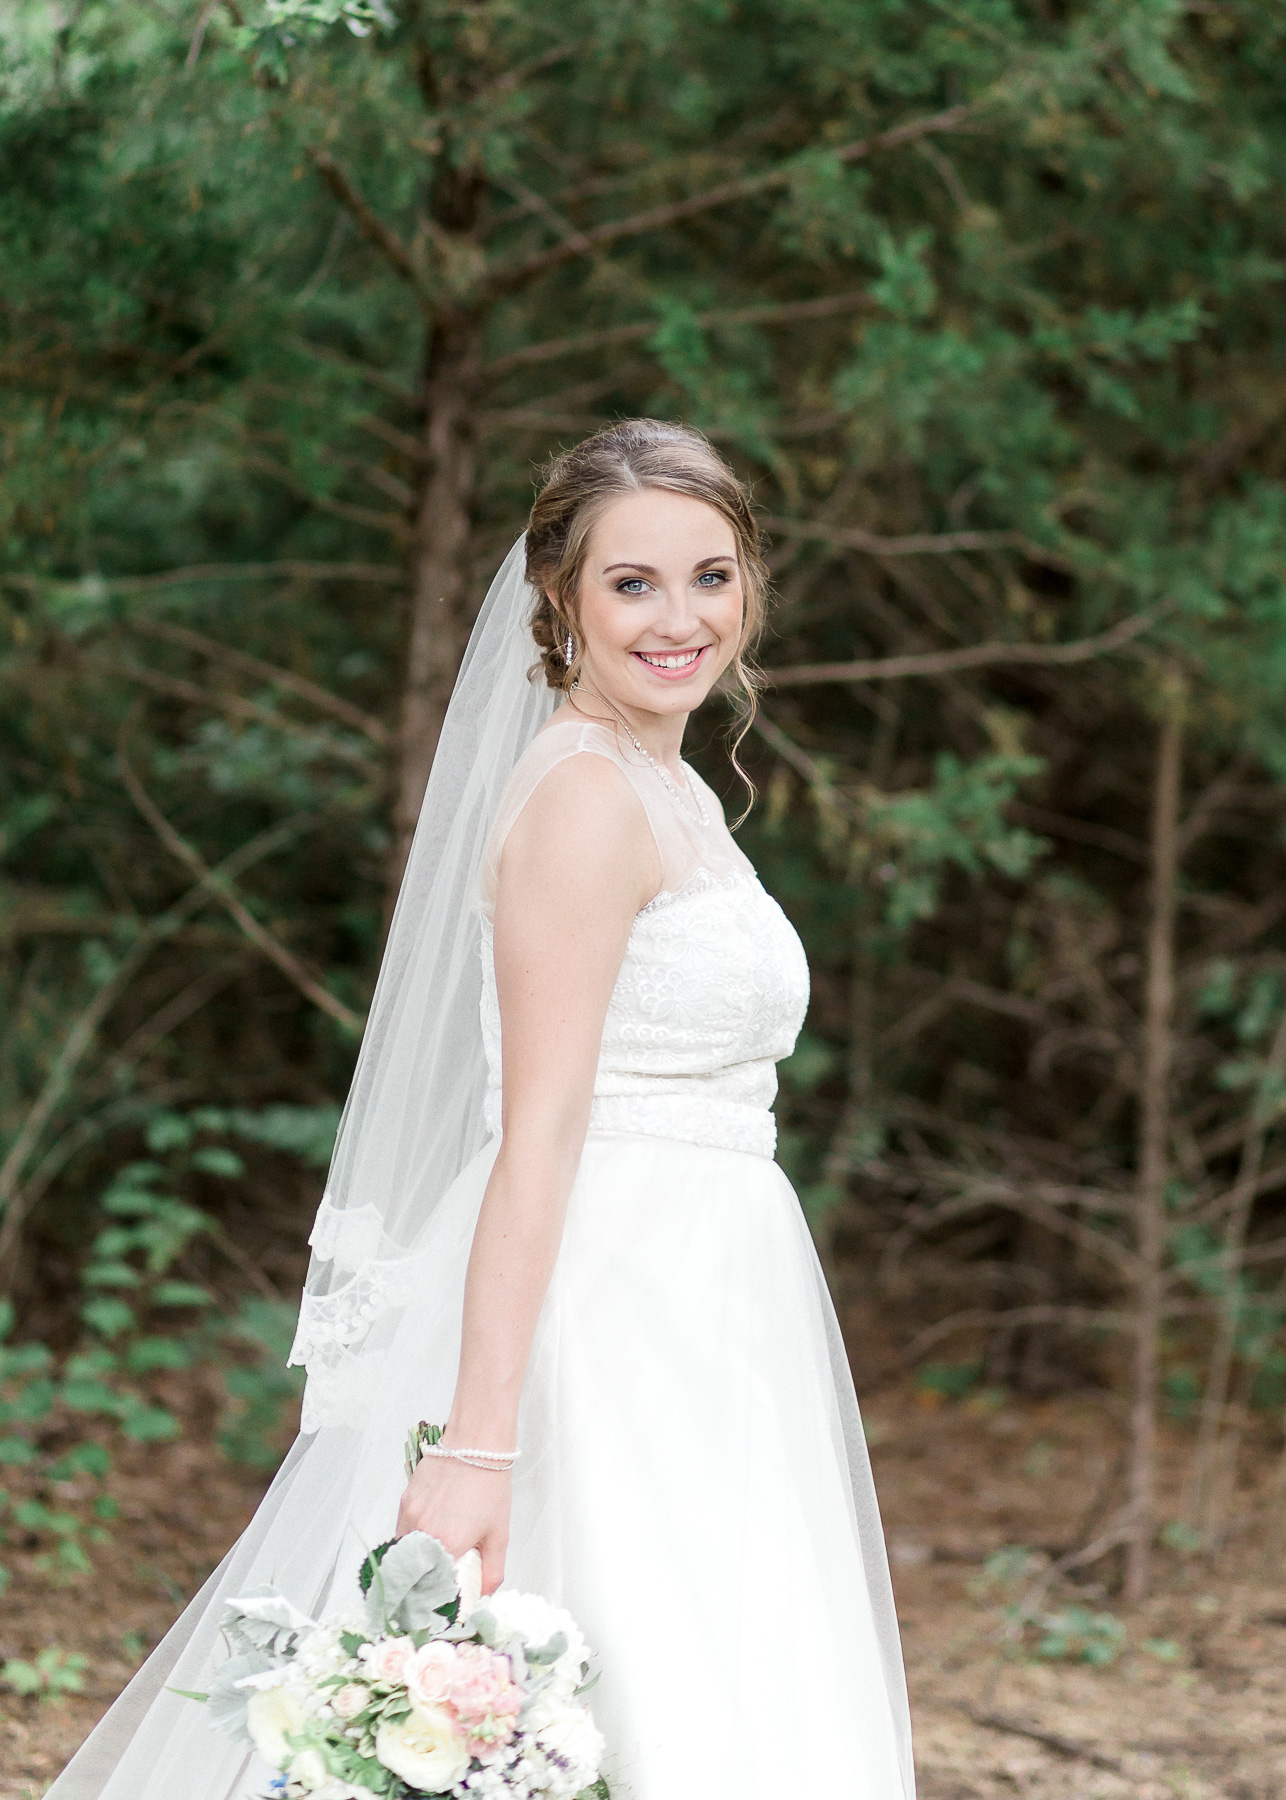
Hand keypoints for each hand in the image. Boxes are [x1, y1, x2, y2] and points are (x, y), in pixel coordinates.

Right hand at [395, 1456, 509, 1594]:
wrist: (475, 1444)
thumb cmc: (490, 1485)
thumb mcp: (499, 1534)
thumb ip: (492, 1572)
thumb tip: (482, 1596)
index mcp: (447, 1545)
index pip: (429, 1589)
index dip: (432, 1599)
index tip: (438, 1602)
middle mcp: (423, 1533)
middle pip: (413, 1573)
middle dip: (421, 1583)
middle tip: (434, 1583)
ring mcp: (410, 1516)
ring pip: (404, 1552)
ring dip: (415, 1560)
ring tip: (433, 1558)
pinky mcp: (404, 1501)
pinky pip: (402, 1530)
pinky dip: (412, 1539)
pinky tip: (430, 1532)